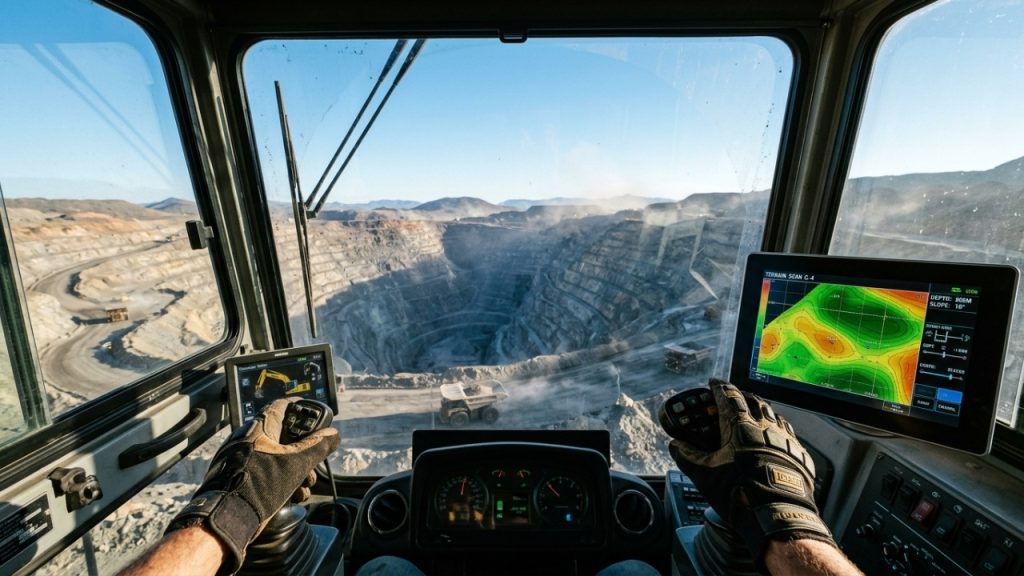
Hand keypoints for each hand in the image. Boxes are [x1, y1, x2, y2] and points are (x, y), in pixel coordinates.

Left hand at [166, 398, 339, 572]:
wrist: (226, 517)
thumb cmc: (259, 485)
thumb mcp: (297, 464)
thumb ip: (318, 447)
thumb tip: (334, 434)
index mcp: (258, 428)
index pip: (282, 407)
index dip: (301, 408)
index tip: (315, 416)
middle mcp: (247, 439)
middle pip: (283, 436)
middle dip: (303, 451)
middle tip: (314, 462)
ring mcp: (241, 459)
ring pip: (276, 457)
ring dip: (296, 470)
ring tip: (304, 486)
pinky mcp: (239, 478)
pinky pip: (265, 473)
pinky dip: (281, 481)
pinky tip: (291, 496)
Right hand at [669, 379, 834, 570]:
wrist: (775, 515)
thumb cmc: (738, 491)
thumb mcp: (704, 474)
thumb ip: (687, 456)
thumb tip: (675, 445)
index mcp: (740, 426)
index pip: (729, 396)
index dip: (719, 388)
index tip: (713, 383)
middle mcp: (765, 427)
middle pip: (755, 401)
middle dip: (743, 397)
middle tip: (734, 398)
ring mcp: (785, 440)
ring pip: (775, 416)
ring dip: (763, 412)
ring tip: (755, 416)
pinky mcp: (799, 455)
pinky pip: (789, 436)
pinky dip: (779, 432)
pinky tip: (776, 440)